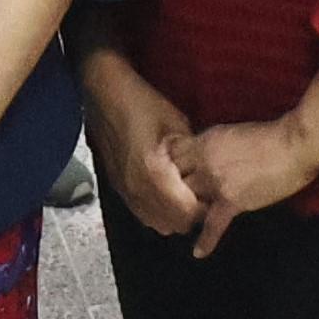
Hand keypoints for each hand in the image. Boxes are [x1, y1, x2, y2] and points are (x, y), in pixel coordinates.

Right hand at [79, 53, 198, 234]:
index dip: (205, 208)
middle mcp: (137, 190)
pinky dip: (157, 211)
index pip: (186, 212)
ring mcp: (125, 191)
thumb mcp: (177, 125)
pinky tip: (166, 192)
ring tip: (184, 194)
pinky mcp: (118, 188)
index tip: (214, 193)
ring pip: (156, 223)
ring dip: (173, 215)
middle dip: (190, 215)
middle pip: (172, 224)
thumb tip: (207, 175)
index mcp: (154, 174)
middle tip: (202, 194)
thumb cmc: (143, 104)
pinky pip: (142, 213)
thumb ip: (191, 156)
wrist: (105, 94)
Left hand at [161, 117, 318, 256]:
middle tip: (168, 205)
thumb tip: (204, 157)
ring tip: (178, 225)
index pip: (173, 157)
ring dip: (184, 212)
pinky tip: (198, 253)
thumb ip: (212, 146)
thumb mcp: (230, 133)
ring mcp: (216, 183)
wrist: (293, 145)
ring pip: (188, 202)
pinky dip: (206, 240)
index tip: (166, 178)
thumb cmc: (269, 135)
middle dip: (170, 192)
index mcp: (204, 142)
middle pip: (174, 181)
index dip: (168, 168)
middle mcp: (203, 162)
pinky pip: (213, 224)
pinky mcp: (231, 201)